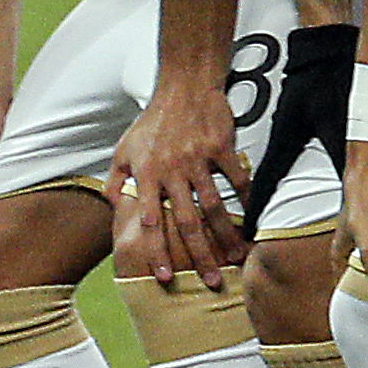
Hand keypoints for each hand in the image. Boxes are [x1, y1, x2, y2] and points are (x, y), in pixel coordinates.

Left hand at [109, 85, 251, 289]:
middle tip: (210, 281)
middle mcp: (172, 171)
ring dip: (226, 235)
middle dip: (199, 256)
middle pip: (187, 223)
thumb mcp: (123, 149)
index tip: (165, 276)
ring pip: (214, 206)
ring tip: (236, 257)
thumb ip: (116, 180)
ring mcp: (198, 160)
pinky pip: (236, 179)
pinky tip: (254, 219)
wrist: (183, 86)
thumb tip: (113, 206)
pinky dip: (246, 200)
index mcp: (147, 175)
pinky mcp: (221, 148)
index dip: (157, 252)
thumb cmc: (152, 120)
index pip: (151, 223)